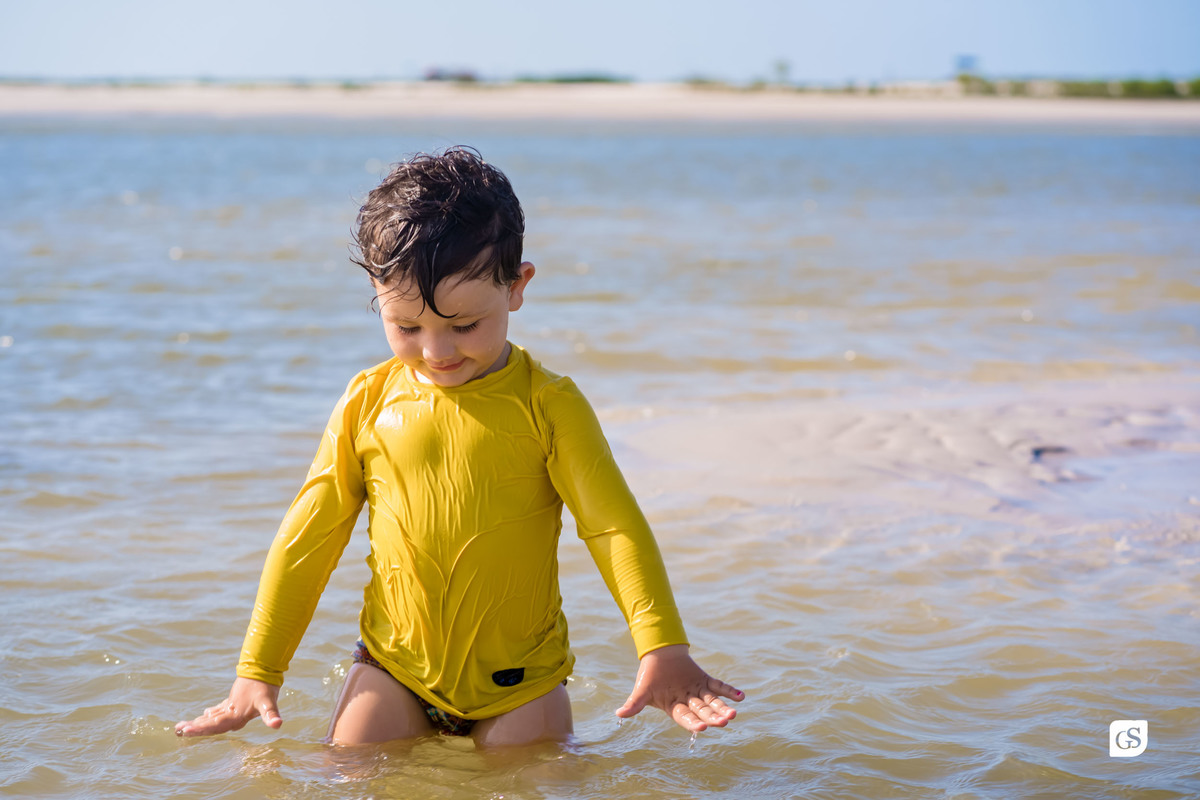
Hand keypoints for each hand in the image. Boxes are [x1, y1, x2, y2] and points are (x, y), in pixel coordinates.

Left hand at [175, 677, 282, 736]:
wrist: (269, 676)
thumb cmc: (266, 689)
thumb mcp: (268, 702)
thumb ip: (271, 714)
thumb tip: (278, 724)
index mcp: (236, 719)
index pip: (215, 727)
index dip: (201, 730)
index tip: (186, 730)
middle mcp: (233, 718)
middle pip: (210, 726)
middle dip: (194, 728)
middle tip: (178, 729)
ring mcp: (233, 712)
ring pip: (211, 720)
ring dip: (197, 723)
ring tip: (181, 726)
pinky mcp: (234, 704)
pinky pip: (218, 712)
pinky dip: (208, 715)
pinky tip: (202, 714)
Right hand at [615, 644, 742, 732]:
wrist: (659, 655)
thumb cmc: (649, 675)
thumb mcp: (642, 690)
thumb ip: (634, 704)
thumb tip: (619, 714)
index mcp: (674, 708)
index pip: (685, 717)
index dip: (693, 722)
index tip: (703, 728)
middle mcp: (688, 702)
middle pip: (702, 711)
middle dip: (713, 717)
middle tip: (725, 722)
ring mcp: (698, 692)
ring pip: (713, 702)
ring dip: (723, 707)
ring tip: (733, 713)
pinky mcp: (705, 680)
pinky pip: (719, 686)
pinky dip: (729, 690)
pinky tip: (740, 696)